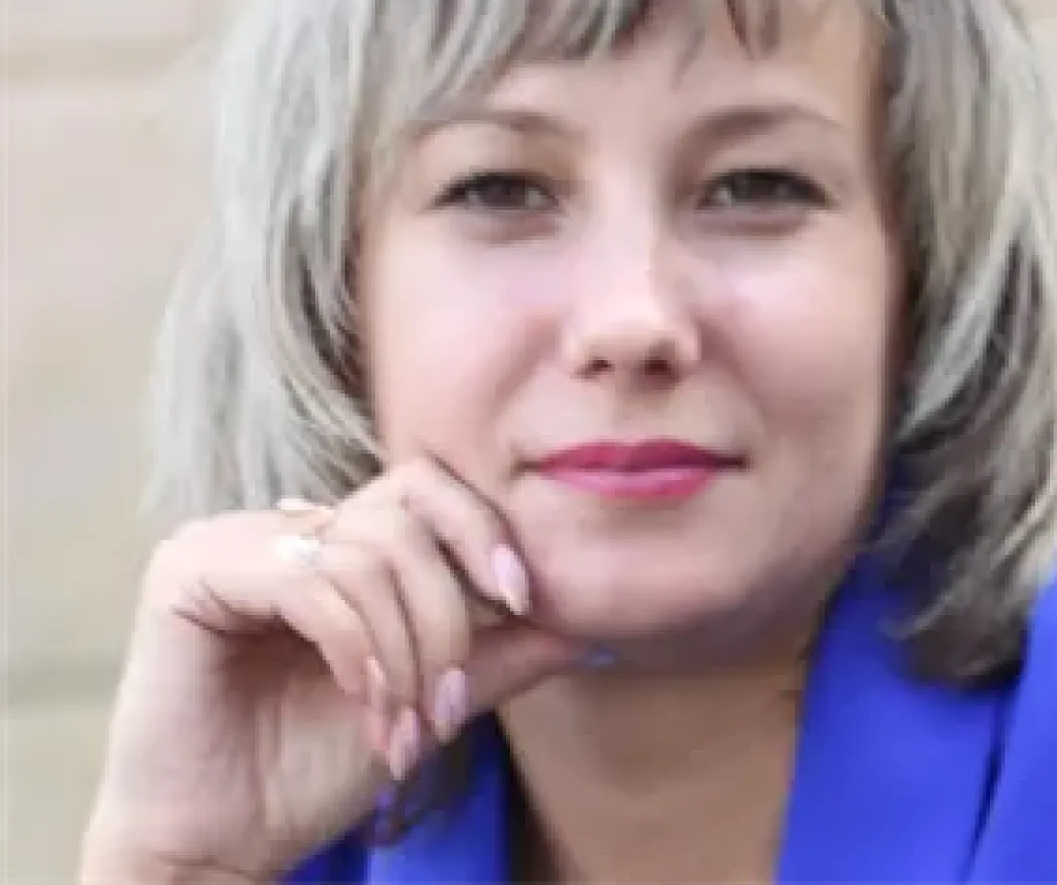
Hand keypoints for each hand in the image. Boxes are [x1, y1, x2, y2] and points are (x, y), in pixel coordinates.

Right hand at [80, 460, 582, 882]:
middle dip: (448, 614)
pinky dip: (356, 650)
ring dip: (404, 654)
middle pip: (407, 516)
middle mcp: (286, 524)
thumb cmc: (314, 770)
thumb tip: (588, 620)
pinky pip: (310, 583)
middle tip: (449, 703)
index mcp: (336, 539)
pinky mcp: (190, 569)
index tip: (520, 599)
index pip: (426, 487)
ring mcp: (234, 537)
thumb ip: (500, 652)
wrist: (216, 846)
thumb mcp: (430, 700)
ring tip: (403, 727)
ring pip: (367, 556)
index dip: (482, 530)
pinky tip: (363, 703)